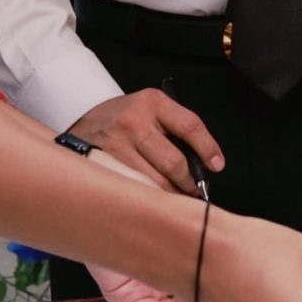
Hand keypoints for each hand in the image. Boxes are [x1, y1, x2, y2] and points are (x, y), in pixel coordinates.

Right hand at [66, 89, 224, 195]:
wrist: (84, 118)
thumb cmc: (127, 117)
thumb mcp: (151, 109)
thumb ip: (174, 128)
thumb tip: (202, 163)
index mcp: (154, 102)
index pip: (190, 126)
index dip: (208, 148)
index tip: (217, 165)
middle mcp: (135, 121)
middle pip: (173, 161)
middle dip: (189, 182)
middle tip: (197, 190)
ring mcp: (117, 143)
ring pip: (154, 179)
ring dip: (171, 193)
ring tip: (179, 197)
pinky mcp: (104, 161)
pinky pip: (134, 185)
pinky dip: (149, 195)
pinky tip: (156, 198)